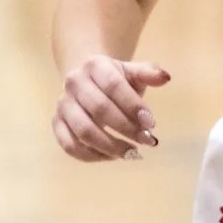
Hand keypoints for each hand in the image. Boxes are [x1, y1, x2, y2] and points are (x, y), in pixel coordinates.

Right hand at [53, 55, 171, 160]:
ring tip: (132, 153)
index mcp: (94, 65)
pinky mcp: (57, 124)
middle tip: (147, 141)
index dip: (132, 105)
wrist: (87, 81)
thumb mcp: (132, 73)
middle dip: (126, 128)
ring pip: (84, 131)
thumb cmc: (115, 80)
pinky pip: (70, 146)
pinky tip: (113, 157)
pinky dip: (92, 156)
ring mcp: (63, 105)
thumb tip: (165, 77)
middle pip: (99, 109)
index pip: (113, 85)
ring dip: (111, 146)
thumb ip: (149, 74)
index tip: (151, 123)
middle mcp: (74, 83)